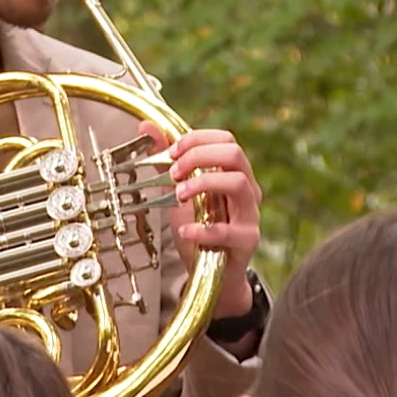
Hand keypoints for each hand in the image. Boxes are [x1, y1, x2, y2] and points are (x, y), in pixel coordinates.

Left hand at [139, 122, 261, 317]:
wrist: (212, 270)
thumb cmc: (199, 225)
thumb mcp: (178, 189)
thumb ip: (166, 160)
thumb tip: (147, 126)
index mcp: (233, 173)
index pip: (227, 140)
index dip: (197, 140)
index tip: (171, 152)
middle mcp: (247, 190)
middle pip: (235, 154)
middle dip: (199, 156)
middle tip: (173, 172)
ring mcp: (250, 215)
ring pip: (239, 183)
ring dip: (203, 183)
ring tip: (178, 195)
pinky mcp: (246, 240)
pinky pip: (230, 231)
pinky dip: (202, 228)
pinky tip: (184, 230)